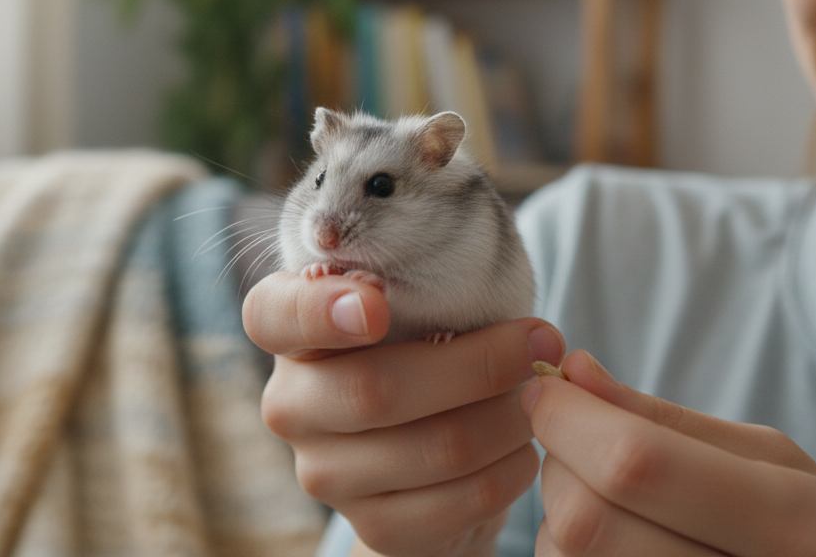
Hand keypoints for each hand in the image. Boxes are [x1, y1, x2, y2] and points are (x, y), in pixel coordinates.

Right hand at [243, 271, 565, 556]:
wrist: (429, 459)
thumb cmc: (425, 349)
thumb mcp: (415, 305)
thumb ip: (428, 290)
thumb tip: (518, 328)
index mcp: (287, 331)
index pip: (273, 315)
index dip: (320, 311)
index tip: (376, 305)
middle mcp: (290, 404)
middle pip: (377, 388)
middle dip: (480, 362)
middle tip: (543, 339)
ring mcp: (323, 473)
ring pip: (437, 446)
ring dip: (509, 416)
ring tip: (541, 393)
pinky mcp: (372, 525)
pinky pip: (461, 498)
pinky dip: (512, 467)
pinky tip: (524, 446)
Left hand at [521, 351, 815, 555]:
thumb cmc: (811, 538)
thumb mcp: (774, 464)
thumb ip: (669, 419)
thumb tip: (575, 372)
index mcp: (798, 528)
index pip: (634, 465)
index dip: (569, 418)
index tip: (544, 387)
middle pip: (585, 518)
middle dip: (560, 463)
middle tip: (579, 442)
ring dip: (561, 513)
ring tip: (613, 503)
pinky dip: (570, 552)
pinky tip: (615, 544)